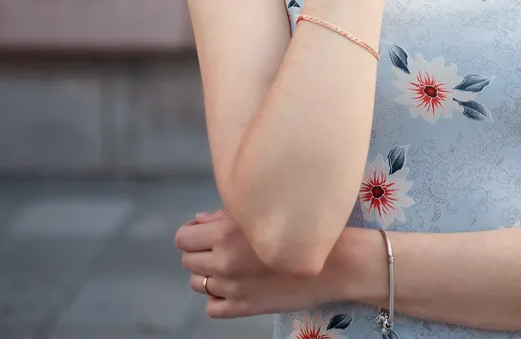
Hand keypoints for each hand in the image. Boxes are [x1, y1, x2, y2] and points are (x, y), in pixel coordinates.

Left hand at [176, 209, 340, 317]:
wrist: (337, 262)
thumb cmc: (304, 228)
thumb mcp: (264, 212)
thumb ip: (225, 216)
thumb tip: (198, 222)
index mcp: (225, 234)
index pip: (183, 238)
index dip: (194, 234)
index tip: (207, 233)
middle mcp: (224, 262)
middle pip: (188, 261)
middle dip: (202, 253)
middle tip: (224, 248)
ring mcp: (232, 288)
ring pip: (198, 284)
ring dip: (210, 274)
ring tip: (234, 267)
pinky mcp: (244, 308)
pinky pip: (212, 307)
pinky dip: (219, 297)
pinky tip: (237, 286)